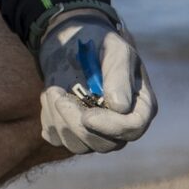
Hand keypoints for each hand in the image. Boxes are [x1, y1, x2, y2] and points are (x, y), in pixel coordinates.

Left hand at [35, 8, 157, 154]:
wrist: (74, 42)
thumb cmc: (101, 44)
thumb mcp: (115, 51)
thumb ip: (119, 76)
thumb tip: (119, 107)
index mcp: (139, 105)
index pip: (133, 129)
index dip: (110, 127)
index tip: (87, 116)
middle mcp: (120, 124)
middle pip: (104, 144)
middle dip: (76, 123)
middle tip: (58, 95)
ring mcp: (96, 130)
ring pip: (78, 146)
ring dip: (58, 119)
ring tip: (52, 90)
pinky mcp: (71, 129)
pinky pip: (57, 139)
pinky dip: (48, 120)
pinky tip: (50, 97)